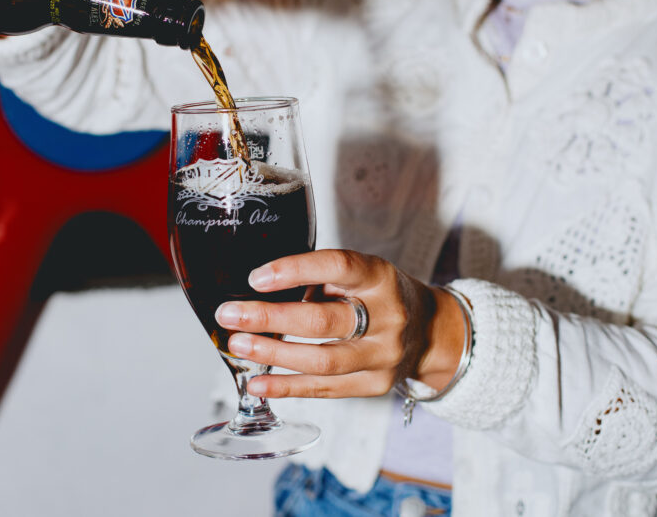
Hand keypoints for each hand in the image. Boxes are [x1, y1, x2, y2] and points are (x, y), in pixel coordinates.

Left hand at [214, 249, 464, 398]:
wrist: (427, 332)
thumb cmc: (377, 295)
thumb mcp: (358, 274)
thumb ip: (318, 278)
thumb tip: (255, 288)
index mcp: (378, 277)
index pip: (337, 267)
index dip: (295, 270)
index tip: (255, 278)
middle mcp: (386, 316)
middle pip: (323, 321)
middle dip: (269, 319)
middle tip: (228, 315)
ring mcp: (383, 355)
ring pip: (321, 361)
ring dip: (273, 355)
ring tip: (237, 345)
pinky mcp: (374, 384)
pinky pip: (325, 389)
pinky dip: (286, 387)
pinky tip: (257, 384)